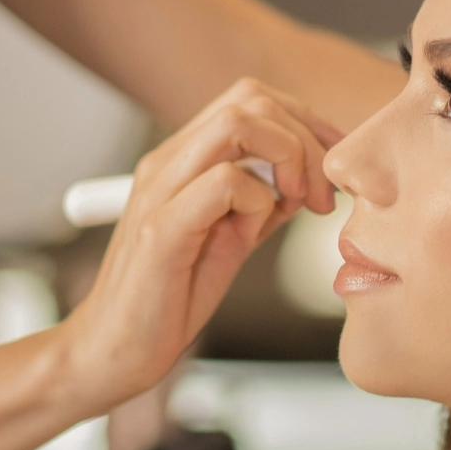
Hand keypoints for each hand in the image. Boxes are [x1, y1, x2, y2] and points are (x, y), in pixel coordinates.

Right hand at [60, 78, 339, 412]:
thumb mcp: (232, 239)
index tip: (333, 169)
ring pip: (238, 124)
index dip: (307, 123)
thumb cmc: (171, 297)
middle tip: (324, 195)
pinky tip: (256, 231)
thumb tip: (308, 179)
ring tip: (301, 204)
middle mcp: (168, 162)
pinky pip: (224, 181)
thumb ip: (264, 203)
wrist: (116, 350)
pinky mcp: (161, 229)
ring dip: (290, 157)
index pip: (252, 100)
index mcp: (185, 159)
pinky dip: (260, 200)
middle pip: (250, 99)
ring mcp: (161, 190)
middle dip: (307, 137)